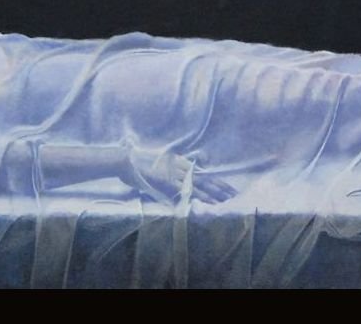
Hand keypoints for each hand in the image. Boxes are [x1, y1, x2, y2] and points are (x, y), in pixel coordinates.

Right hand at [121, 148, 236, 204]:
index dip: (214, 180)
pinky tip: (209, 201)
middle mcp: (180, 165)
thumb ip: (168, 168)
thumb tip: (175, 178)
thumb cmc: (138, 163)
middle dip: (219, 186)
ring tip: (226, 199)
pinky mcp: (168, 181)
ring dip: (214, 192)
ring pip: (199, 184)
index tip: (226, 187)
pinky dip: (199, 196)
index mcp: (178, 160)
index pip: (201, 172)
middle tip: (233, 194)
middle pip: (204, 177)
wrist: (126, 160)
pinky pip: (188, 190)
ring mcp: (174, 173)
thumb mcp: (157, 163)